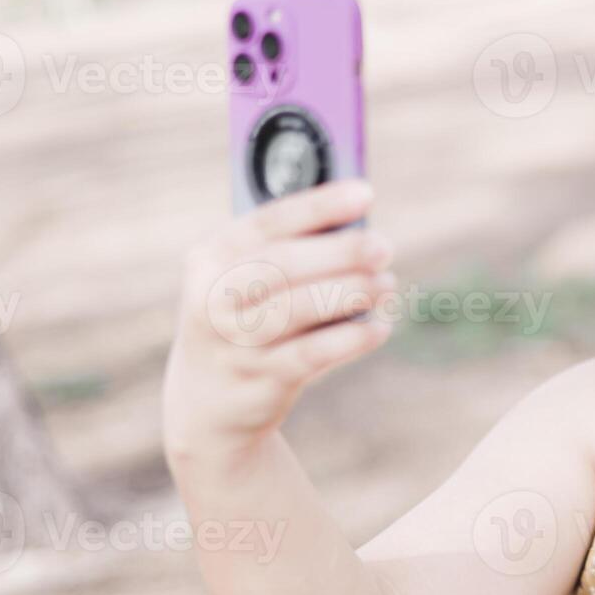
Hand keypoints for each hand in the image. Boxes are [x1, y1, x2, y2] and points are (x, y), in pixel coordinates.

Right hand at [163, 178, 395, 463]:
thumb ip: (288, 252)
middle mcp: (213, 296)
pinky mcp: (259, 380)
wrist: (208, 401)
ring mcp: (233, 341)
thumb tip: (359, 229)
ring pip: (297, 310)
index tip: (365, 193)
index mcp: (211, 257)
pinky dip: (351, 338)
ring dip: (350, 293)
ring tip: (385, 285)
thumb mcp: (246, 280)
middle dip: (341, 252)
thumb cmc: (245, 320)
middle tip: (383, 247)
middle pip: (282, 265)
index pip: (267, 221)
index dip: (319, 205)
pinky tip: (379, 327)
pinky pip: (311, 354)